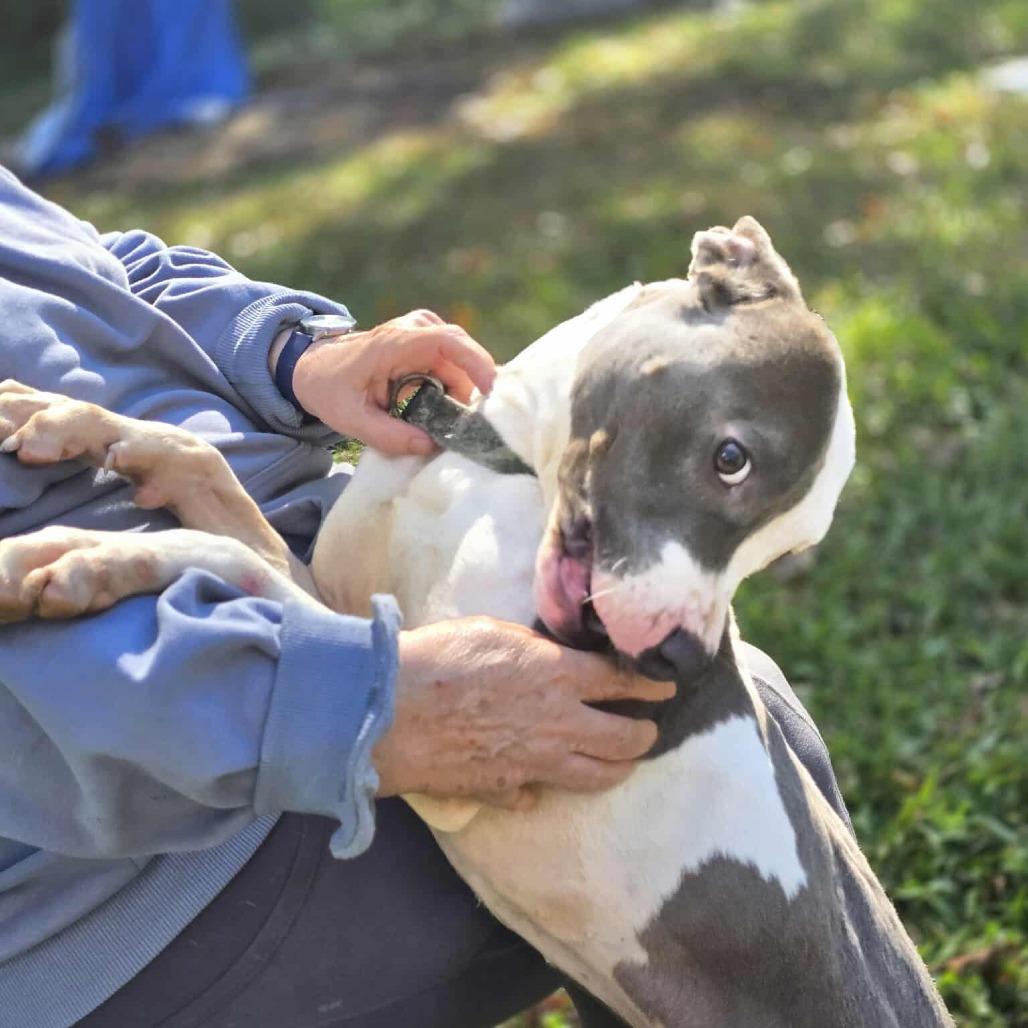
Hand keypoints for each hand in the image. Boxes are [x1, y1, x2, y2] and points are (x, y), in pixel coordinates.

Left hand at [288, 309, 495, 454]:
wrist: (313, 366)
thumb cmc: (328, 388)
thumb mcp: (350, 419)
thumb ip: (388, 435)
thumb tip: (429, 445)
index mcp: (395, 342)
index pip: (448, 340)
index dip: (476, 362)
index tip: (490, 391)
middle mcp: (414, 330)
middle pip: (462, 356)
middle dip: (469, 391)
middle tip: (463, 426)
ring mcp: (421, 333)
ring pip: (459, 366)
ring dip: (456, 395)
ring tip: (438, 423)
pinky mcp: (425, 343)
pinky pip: (451, 366)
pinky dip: (450, 390)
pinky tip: (434, 410)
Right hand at [373, 617, 674, 809]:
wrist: (391, 711)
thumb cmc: (440, 658)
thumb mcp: (495, 633)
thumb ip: (534, 651)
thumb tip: (552, 659)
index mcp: (559, 677)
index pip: (624, 681)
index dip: (651, 684)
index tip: (667, 687)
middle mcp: (560, 724)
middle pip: (625, 739)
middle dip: (644, 735)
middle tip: (648, 731)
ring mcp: (535, 763)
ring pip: (596, 777)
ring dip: (615, 769)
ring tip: (620, 764)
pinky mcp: (504, 790)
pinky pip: (535, 796)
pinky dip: (541, 790)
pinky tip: (539, 785)